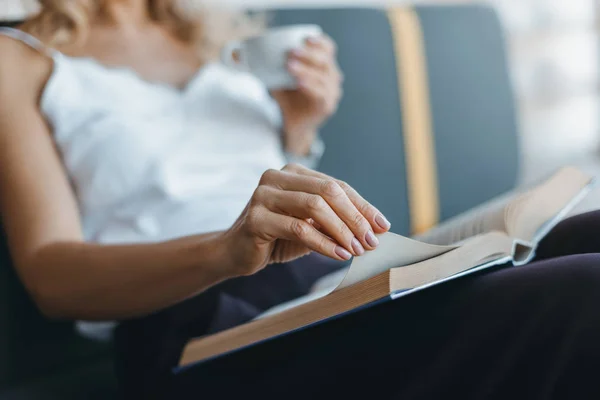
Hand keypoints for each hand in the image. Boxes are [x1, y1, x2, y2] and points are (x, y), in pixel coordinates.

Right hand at [224, 164, 391, 275]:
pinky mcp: (256, 218)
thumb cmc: (276, 237)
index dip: (362, 205)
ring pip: (314, 207)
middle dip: (355, 217)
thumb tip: (375, 228)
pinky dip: (323, 243)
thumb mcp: (311, 225)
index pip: (336, 185)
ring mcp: (264, 195)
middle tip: (372, 241)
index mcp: (293, 172)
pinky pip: (298, 228)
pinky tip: (339, 255)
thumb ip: (336, 221)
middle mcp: (277, 177)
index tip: (382, 225)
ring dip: (342, 230)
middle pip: (328, 192)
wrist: (235, 253)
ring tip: (357, 249)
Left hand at [271, 35, 342, 155]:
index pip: (328, 49)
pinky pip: (321, 94)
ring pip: (323, 77)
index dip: (319, 42)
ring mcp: (331, 93)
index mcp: (323, 66)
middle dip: (309, 55)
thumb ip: (265, 66)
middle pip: (326, 61)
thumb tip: (236, 55)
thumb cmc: (287, 99)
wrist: (292, 126)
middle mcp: (331, 78)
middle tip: (291, 52)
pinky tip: (299, 83)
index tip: (305, 38)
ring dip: (306, 70)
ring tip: (290, 66)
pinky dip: (310, 86)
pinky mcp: (326, 107)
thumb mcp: (276, 79)